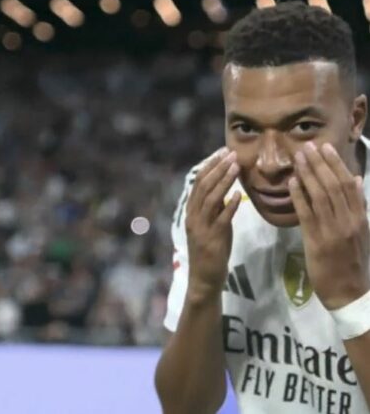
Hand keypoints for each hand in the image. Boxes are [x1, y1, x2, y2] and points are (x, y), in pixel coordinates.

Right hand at [185, 148, 241, 297]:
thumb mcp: (210, 225)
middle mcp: (193, 216)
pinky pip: (222, 218)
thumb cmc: (209, 251)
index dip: (210, 165)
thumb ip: (215, 208)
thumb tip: (226, 188)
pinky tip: (240, 194)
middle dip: (218, 167)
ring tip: (236, 166)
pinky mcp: (212, 239)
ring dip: (224, 180)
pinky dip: (230, 205)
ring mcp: (201, 228)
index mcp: (191, 211)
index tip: (223, 151)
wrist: (204, 278)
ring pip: (211, 198)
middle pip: (204, 186)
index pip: (198, 182)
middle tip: (231, 153)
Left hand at [289, 141, 369, 309]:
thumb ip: (358, 205)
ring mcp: (333, 230)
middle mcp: (349, 220)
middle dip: (320, 163)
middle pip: (333, 185)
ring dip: (308, 175)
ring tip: (298, 158)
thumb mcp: (362, 230)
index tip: (325, 147)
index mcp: (360, 217)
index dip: (336, 164)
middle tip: (307, 146)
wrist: (350, 292)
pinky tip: (291, 183)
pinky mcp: (317, 241)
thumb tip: (356, 178)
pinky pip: (307, 214)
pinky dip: (299, 196)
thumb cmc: (353, 260)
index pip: (348, 184)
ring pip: (321, 196)